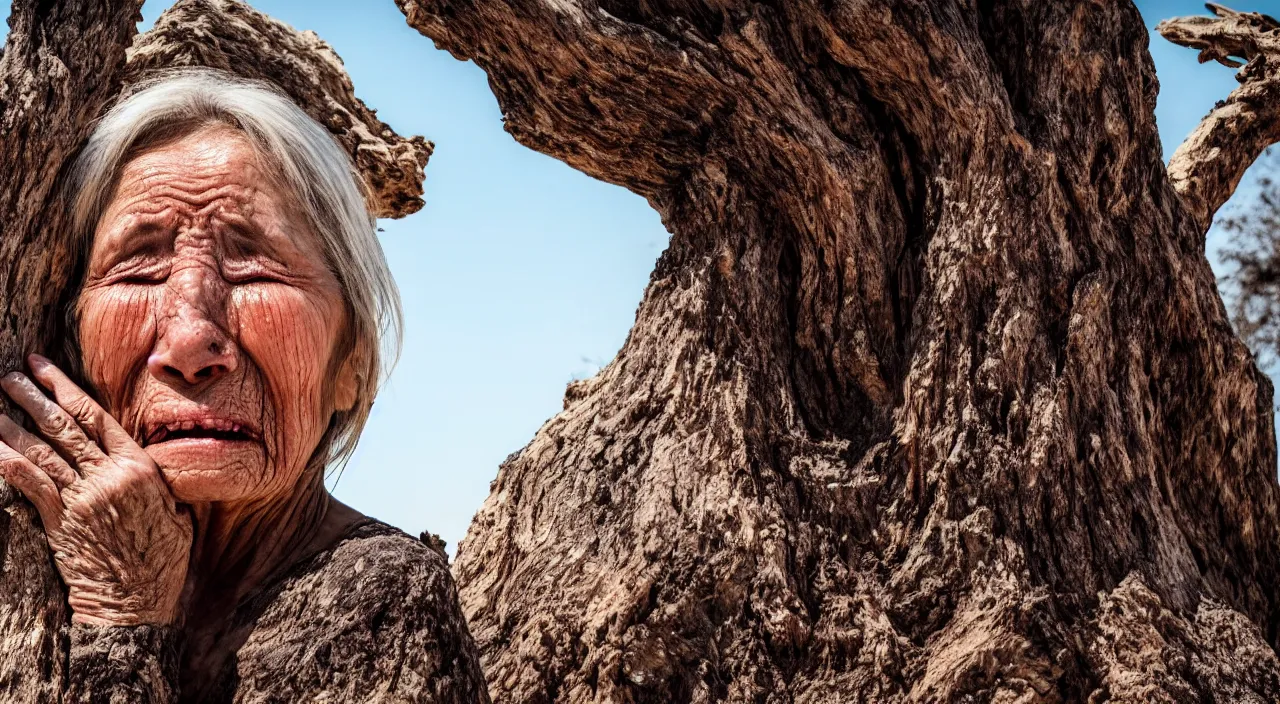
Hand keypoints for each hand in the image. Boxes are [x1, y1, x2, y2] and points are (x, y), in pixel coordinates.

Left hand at [0, 354, 191, 625]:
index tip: (44, 367)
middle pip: (64, 426)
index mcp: (140, 467)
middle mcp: (110, 476)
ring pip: (42, 450)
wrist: (136, 601)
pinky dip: (7, 462)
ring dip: (13, 423)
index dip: (66, 388)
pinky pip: (29, 483)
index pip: (97, 417)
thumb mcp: (174, 510)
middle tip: (10, 373)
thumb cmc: (161, 559)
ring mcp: (83, 498)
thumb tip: (142, 457)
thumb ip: (156, 479)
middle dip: (34, 395)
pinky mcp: (61, 521)